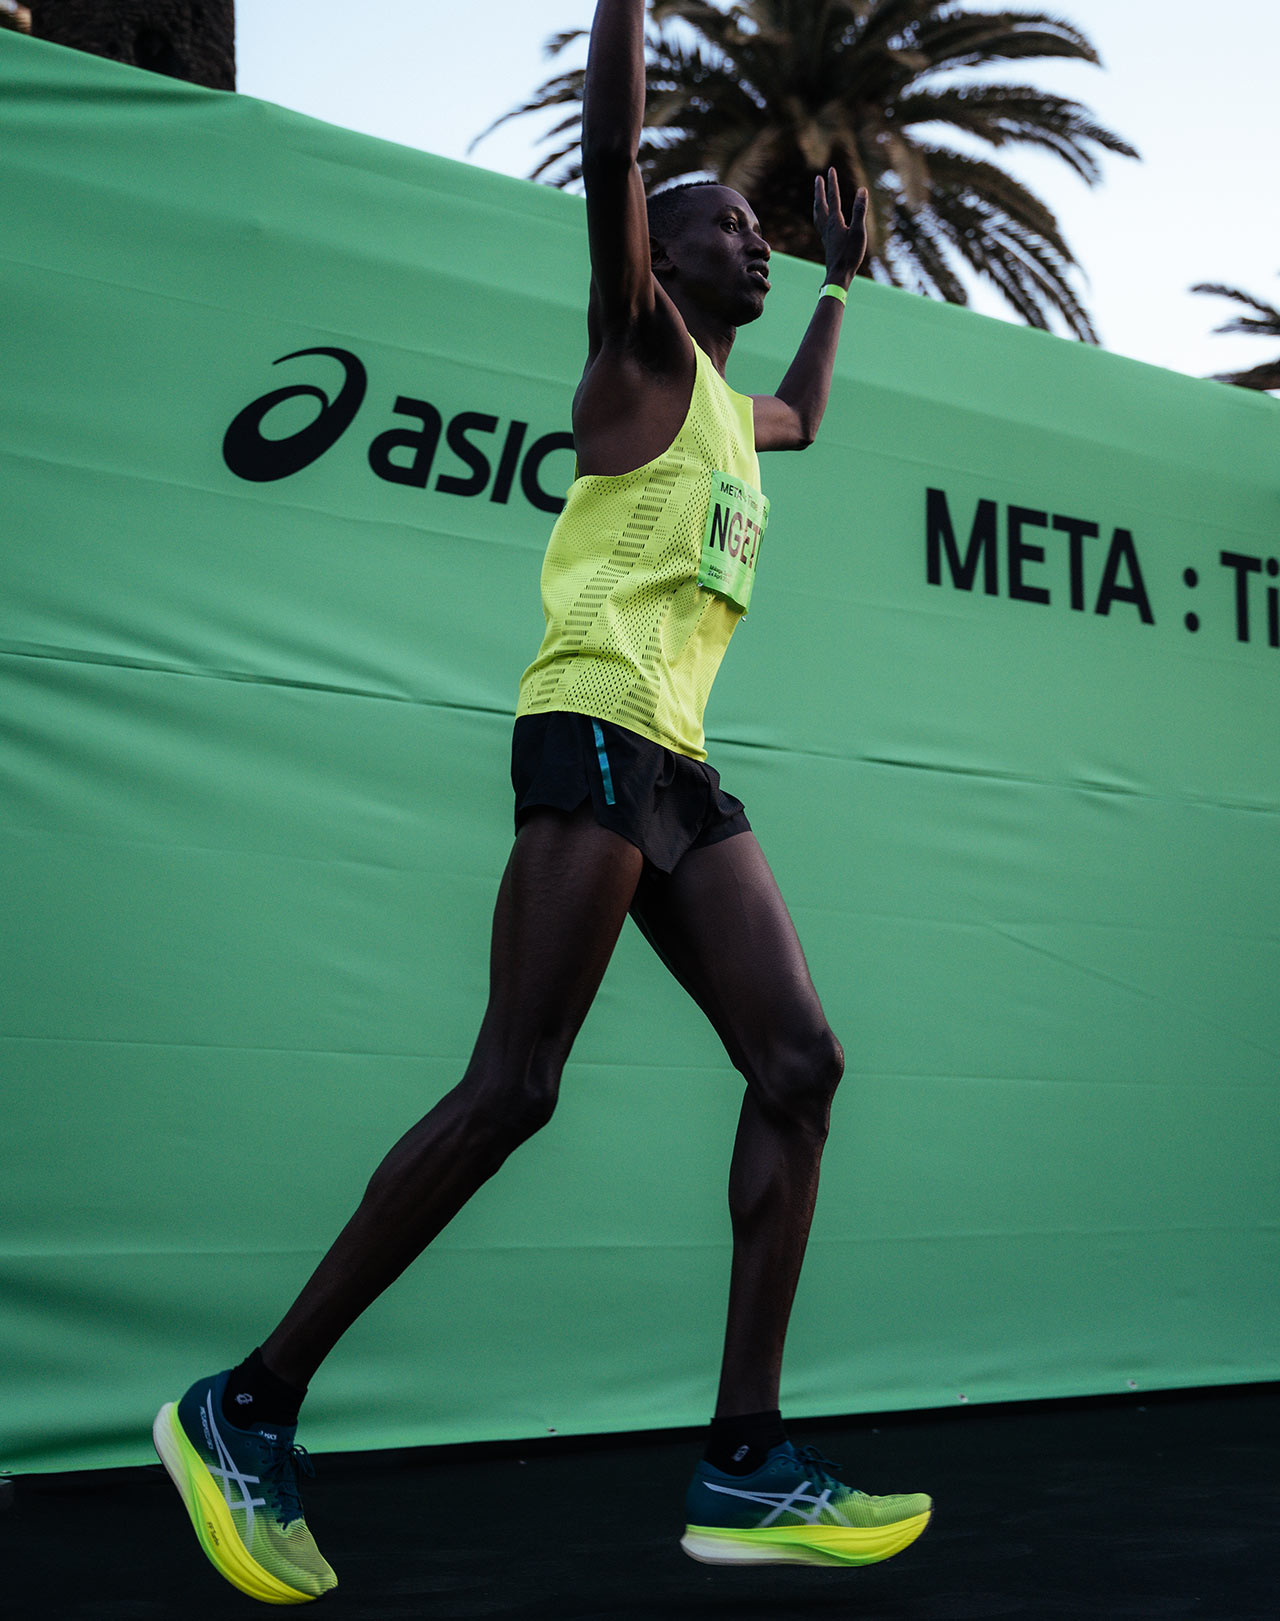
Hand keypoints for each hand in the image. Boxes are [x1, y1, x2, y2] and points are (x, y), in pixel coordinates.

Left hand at [814, 169, 868, 287]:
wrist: (839, 276)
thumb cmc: (849, 255)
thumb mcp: (859, 232)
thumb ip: (859, 210)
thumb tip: (862, 190)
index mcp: (835, 222)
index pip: (833, 198)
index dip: (832, 183)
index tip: (831, 169)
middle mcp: (828, 227)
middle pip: (821, 205)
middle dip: (820, 190)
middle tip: (818, 178)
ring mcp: (826, 235)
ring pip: (818, 215)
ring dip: (818, 203)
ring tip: (818, 197)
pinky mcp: (828, 243)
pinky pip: (821, 224)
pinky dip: (820, 216)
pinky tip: (824, 220)